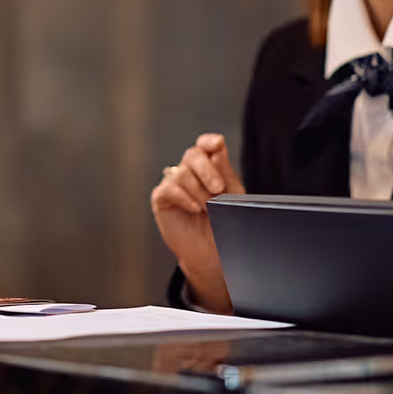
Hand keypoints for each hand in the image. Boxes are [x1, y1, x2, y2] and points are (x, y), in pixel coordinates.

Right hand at [148, 133, 242, 312]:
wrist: (212, 252)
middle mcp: (189, 172)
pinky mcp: (161, 198)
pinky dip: (185, 198)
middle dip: (207, 170)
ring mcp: (173, 184)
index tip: (217, 144)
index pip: (205, 145)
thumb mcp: (231, 196)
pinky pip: (170, 189)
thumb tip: (218, 149)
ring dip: (199, 192)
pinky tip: (195, 209)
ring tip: (207, 209)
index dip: (209, 141)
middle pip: (192, 155)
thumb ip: (225, 172)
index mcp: (208, 167)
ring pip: (182, 173)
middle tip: (218, 188)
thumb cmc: (223, 223)